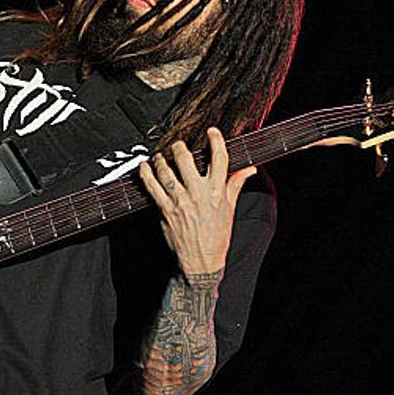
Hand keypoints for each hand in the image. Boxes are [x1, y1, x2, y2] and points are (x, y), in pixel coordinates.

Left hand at [138, 127, 255, 278]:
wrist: (202, 262)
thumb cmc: (217, 237)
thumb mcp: (230, 210)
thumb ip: (235, 185)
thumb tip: (249, 169)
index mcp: (218, 192)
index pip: (219, 159)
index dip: (216, 141)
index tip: (212, 132)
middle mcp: (198, 194)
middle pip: (186, 160)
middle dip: (180, 147)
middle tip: (178, 144)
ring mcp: (180, 202)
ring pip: (167, 171)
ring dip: (161, 159)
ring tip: (160, 156)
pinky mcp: (166, 210)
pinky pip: (152, 187)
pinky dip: (146, 174)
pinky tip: (145, 167)